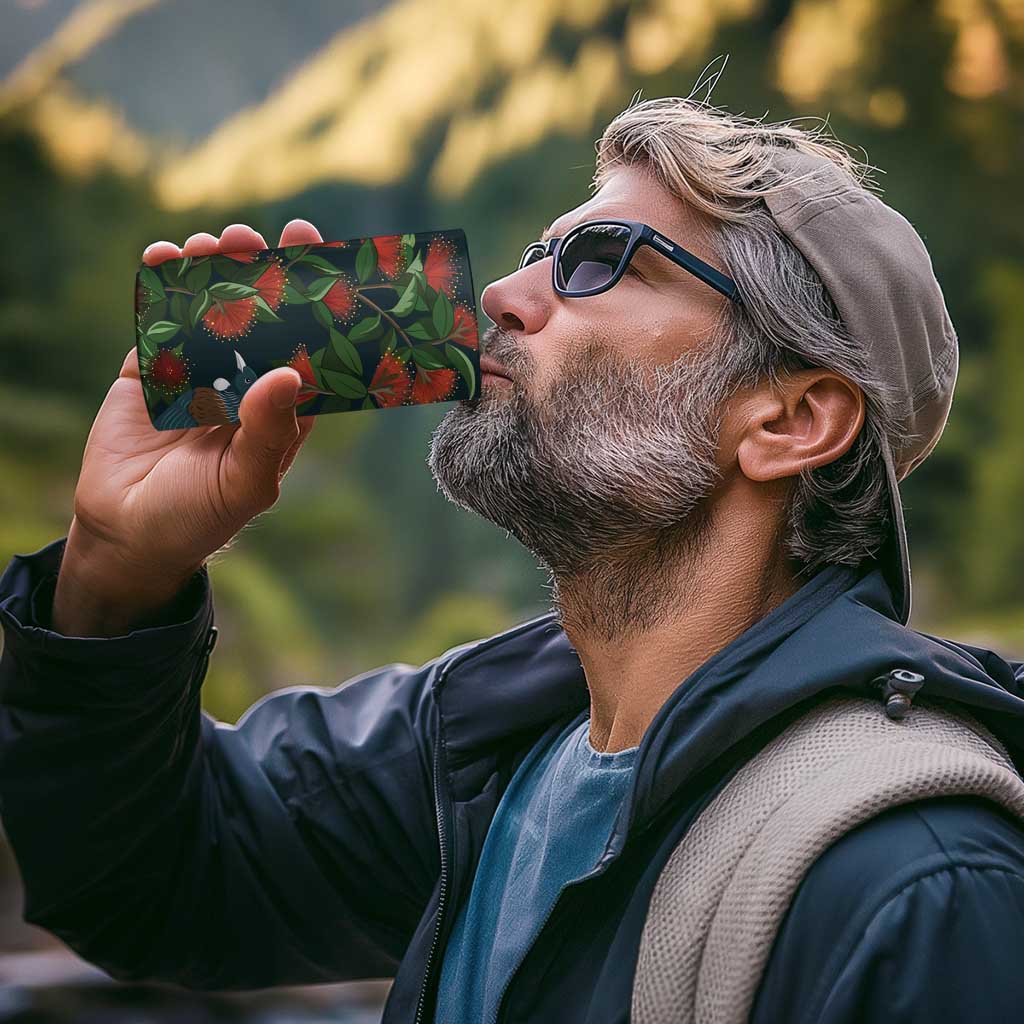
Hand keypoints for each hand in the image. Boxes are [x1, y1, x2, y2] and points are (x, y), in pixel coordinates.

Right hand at [53, 220, 324, 634]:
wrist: (127, 534)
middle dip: (258, 274)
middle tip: (254, 237)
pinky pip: (159, 321)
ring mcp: (197, 373)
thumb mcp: (244, 482)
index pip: (305, 347)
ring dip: (212, 272)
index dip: (312, 305)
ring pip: (209, 310)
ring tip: (212, 243)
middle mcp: (244, 383)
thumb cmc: (199, 517)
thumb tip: (290, 373)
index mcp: (280, 409)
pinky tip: (164, 257)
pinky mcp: (150, 370)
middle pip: (258, 318)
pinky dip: (161, 288)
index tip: (317, 260)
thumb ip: (269, 431)